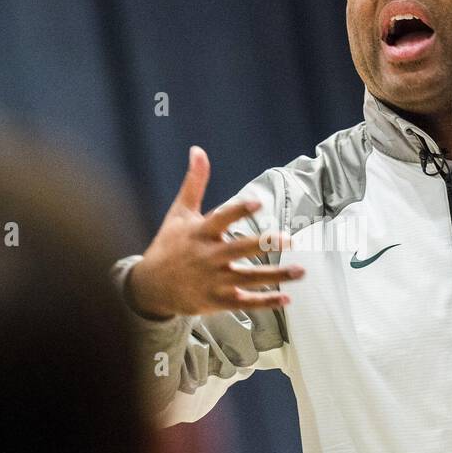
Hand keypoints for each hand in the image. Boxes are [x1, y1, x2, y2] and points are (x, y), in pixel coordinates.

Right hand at [126, 146, 303, 318]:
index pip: (220, 219)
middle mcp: (208, 257)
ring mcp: (214, 281)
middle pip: (239, 250)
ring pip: (249, 278)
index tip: (257, 202)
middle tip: (289, 240)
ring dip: (276, 276)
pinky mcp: (217, 300)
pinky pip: (245, 302)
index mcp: (200, 233)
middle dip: (264, 244)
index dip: (238, 210)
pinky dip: (266, 302)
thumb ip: (194, 182)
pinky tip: (287, 299)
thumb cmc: (169, 245)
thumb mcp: (179, 213)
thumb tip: (198, 150)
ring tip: (300, 271)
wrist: (151, 286)